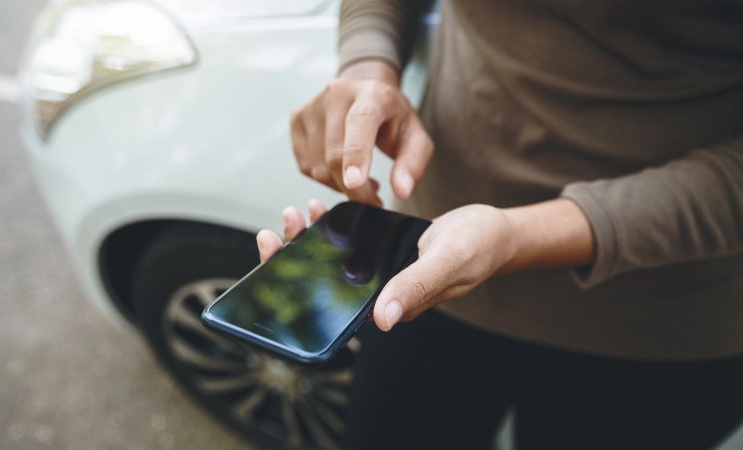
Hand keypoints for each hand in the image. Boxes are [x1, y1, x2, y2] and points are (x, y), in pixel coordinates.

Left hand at [257, 199, 595, 332]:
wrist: (496, 230)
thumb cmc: (477, 247)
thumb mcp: (446, 262)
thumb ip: (415, 288)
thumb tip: (383, 320)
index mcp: (390, 303)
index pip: (333, 303)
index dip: (298, 282)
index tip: (275, 251)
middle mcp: (380, 292)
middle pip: (326, 281)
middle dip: (295, 255)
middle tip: (280, 226)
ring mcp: (381, 273)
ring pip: (335, 260)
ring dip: (313, 237)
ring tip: (300, 210)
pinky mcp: (385, 254)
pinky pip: (352, 244)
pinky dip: (334, 226)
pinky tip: (323, 207)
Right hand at [290, 60, 433, 205]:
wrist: (365, 89)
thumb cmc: (392, 117)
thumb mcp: (415, 137)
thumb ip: (413, 164)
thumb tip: (402, 191)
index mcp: (372, 94)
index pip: (360, 122)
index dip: (355, 155)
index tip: (355, 183)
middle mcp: (337, 94)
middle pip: (335, 154)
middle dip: (353, 189)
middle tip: (372, 199)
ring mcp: (312, 105)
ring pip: (318, 166)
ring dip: (339, 185)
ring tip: (360, 178)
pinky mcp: (296, 118)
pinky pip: (306, 166)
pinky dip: (324, 179)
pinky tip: (341, 171)